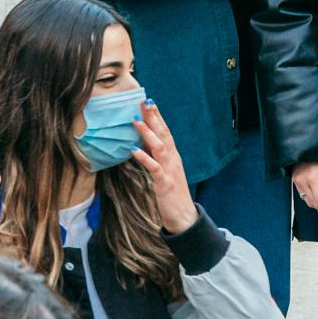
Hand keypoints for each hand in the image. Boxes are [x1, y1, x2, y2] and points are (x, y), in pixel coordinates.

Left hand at [130, 100, 198, 234]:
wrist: (184, 217)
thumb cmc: (173, 194)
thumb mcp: (165, 171)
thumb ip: (157, 157)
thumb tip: (143, 143)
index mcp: (173, 156)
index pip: (165, 131)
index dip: (157, 116)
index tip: (148, 101)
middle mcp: (173, 159)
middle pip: (164, 133)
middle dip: (154, 117)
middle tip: (144, 101)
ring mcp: (170, 170)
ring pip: (159, 146)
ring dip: (147, 132)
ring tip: (136, 120)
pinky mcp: (165, 183)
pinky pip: (154, 167)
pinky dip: (144, 157)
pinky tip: (133, 150)